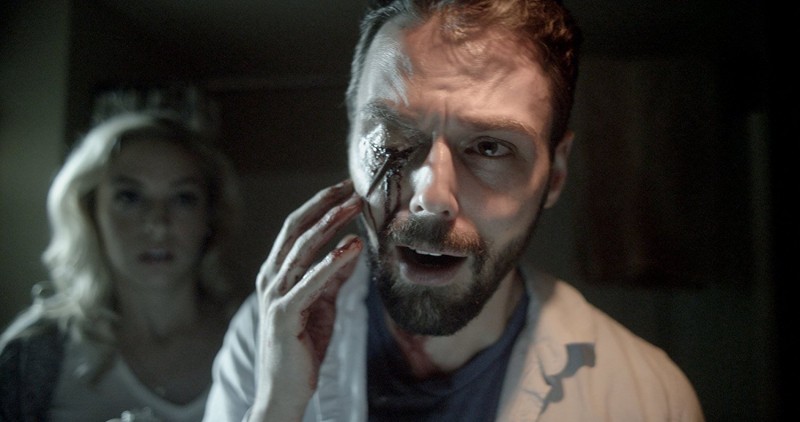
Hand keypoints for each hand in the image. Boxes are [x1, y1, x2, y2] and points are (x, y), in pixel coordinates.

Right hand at [250, 180, 363, 420]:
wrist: (284, 390)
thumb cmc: (301, 348)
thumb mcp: (322, 305)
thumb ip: (332, 278)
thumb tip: (352, 250)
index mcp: (276, 273)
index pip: (296, 228)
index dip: (320, 205)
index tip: (346, 189)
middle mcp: (271, 278)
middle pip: (296, 229)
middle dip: (325, 204)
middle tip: (352, 186)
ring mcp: (274, 295)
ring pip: (302, 248)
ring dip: (331, 223)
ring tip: (356, 206)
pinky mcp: (285, 315)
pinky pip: (310, 282)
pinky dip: (332, 261)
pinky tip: (353, 246)